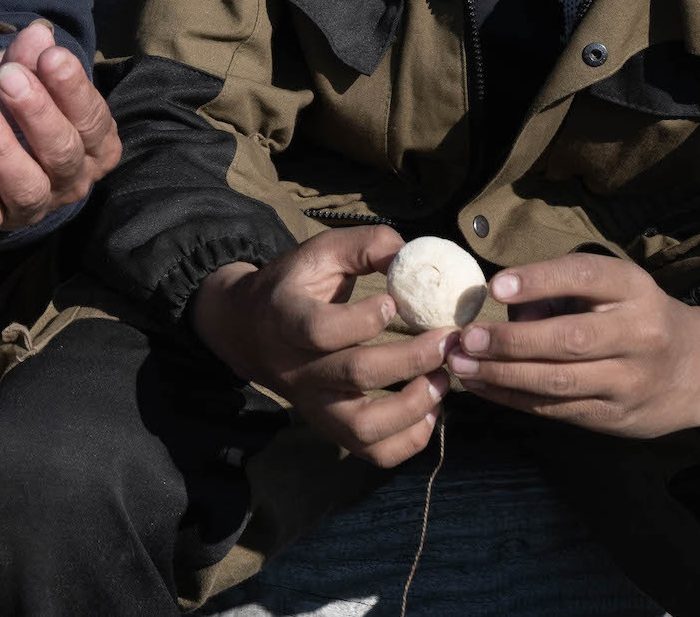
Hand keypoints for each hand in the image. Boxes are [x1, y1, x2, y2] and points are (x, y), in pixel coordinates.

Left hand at [0, 20, 121, 233]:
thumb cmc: (6, 101)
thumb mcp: (18, 71)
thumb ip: (29, 56)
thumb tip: (38, 33)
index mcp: (93, 144)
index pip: (93, 121)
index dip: (73, 89)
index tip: (50, 56)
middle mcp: (70, 179)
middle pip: (63, 154)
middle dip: (36, 113)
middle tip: (7, 77)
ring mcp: (31, 204)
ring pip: (27, 188)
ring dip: (1, 148)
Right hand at [189, 226, 453, 468]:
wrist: (251, 331)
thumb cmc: (296, 286)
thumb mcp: (320, 252)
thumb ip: (365, 246)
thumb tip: (413, 256)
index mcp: (286, 319)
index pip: (321, 330)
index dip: (363, 319)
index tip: (394, 302)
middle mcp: (298, 370)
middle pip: (356, 375)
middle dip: (412, 359)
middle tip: (448, 340)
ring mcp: (315, 405)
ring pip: (365, 428)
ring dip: (414, 407)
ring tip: (442, 380)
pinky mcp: (332, 429)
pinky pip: (374, 453)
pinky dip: (410, 440)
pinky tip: (430, 410)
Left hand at [448, 253, 699, 436]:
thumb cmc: (635, 316)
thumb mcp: (613, 288)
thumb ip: (560, 291)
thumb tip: (501, 307)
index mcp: (634, 290)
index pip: (585, 277)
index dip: (539, 280)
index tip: (495, 285)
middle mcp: (638, 335)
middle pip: (569, 339)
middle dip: (511, 340)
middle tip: (466, 337)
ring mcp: (630, 382)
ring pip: (559, 382)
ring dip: (502, 375)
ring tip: (461, 364)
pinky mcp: (616, 418)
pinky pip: (557, 409)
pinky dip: (513, 397)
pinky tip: (482, 385)